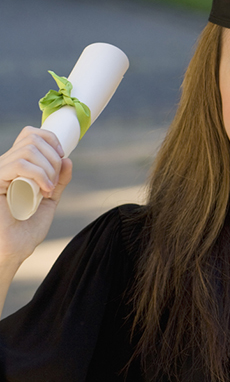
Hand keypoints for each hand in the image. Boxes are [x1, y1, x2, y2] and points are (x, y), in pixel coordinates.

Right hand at [0, 127, 71, 269]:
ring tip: (48, 189)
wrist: (13, 249)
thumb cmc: (26, 228)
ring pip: (28, 150)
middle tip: (54, 182)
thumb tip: (68, 159)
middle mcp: (5, 166)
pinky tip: (44, 191)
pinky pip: (18, 165)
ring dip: (48, 168)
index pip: (29, 134)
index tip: (62, 158)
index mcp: (16, 167)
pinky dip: (39, 174)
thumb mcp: (49, 199)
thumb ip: (58, 180)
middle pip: (32, 139)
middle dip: (53, 158)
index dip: (50, 139)